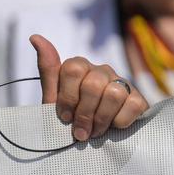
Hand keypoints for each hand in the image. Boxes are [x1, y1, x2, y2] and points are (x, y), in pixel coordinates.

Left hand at [32, 34, 146, 141]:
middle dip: (84, 113)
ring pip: (114, 94)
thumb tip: (35, 37)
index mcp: (78, 66)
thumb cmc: (70, 116)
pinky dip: (120, 122)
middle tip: (80, 131)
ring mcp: (122, 82)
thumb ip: (47, 70)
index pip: (72, 70)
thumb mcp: (52, 98)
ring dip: (101, 119)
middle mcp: (101, 70)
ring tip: (94, 132)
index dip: (68, 97)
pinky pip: (132, 105)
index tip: (64, 117)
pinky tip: (113, 127)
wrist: (93, 137)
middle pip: (93, 85)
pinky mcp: (139, 98)